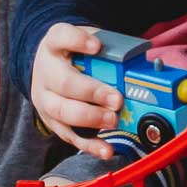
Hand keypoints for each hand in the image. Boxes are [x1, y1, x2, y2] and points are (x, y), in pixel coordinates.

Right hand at [31, 24, 122, 159]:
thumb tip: (142, 65)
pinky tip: (106, 150)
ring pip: (61, 111)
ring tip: (113, 120)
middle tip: (116, 99)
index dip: (78, 41)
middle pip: (63, 82)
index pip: (61, 37)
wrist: (47, 66)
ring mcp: (45, 98)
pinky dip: (89, 144)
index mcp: (54, 44)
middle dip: (92, 92)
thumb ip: (109, 49)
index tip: (97, 46)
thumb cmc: (74, 53)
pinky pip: (69, 135)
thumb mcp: (89, 41)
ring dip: (90, 118)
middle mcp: (45, 71)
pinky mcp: (52, 121)